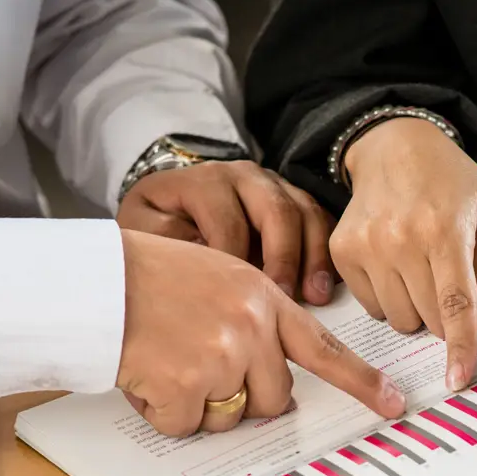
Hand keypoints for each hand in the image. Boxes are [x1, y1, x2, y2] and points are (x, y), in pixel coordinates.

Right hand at [116, 229, 406, 434]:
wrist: (96, 282)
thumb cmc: (150, 278)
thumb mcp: (219, 277)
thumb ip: (254, 317)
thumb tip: (271, 375)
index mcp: (264, 299)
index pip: (324, 347)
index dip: (361, 381)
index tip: (393, 403)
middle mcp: (251, 328)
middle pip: (273, 397)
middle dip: (240, 395)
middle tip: (198, 363)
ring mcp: (221, 357)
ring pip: (229, 415)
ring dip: (198, 402)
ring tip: (168, 359)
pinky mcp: (186, 386)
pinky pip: (185, 425)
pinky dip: (162, 410)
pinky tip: (147, 372)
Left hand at [117, 160, 336, 304]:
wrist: (173, 204)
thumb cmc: (159, 225)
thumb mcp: (146, 231)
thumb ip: (169, 244)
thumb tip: (207, 268)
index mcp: (206, 181)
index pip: (228, 220)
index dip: (237, 261)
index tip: (239, 300)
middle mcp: (245, 176)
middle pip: (277, 210)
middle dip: (285, 258)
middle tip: (287, 299)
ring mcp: (275, 185)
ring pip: (307, 213)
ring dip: (315, 257)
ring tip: (318, 296)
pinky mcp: (295, 200)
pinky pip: (321, 220)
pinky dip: (328, 252)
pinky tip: (330, 284)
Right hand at [336, 117, 476, 390]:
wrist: (393, 145)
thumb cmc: (448, 180)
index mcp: (444, 229)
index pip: (454, 303)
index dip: (459, 346)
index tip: (458, 378)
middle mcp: (401, 239)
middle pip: (426, 319)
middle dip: (442, 317)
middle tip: (447, 285)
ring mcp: (366, 246)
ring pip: (397, 319)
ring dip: (415, 309)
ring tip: (420, 270)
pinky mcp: (342, 251)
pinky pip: (370, 306)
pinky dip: (388, 297)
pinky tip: (395, 265)